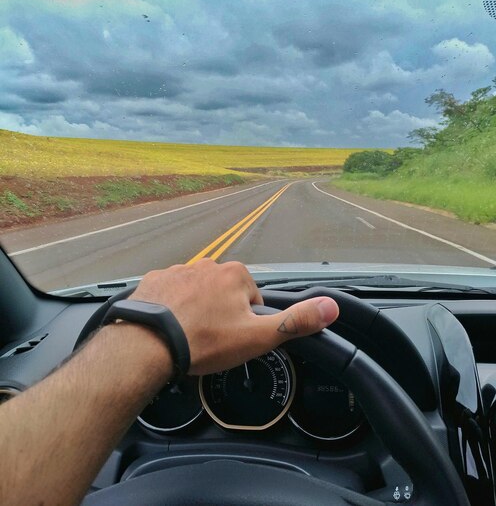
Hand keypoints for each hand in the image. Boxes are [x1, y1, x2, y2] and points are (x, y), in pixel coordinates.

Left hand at [130, 258, 338, 374]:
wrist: (148, 343)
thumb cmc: (205, 341)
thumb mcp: (258, 337)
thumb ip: (296, 321)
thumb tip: (332, 307)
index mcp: (236, 274)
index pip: (252, 298)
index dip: (246, 322)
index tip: (234, 339)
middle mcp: (207, 264)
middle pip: (224, 292)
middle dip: (221, 313)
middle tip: (211, 340)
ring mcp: (177, 270)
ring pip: (197, 292)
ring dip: (196, 309)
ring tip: (188, 336)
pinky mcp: (153, 279)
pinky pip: (169, 292)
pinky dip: (171, 306)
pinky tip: (167, 326)